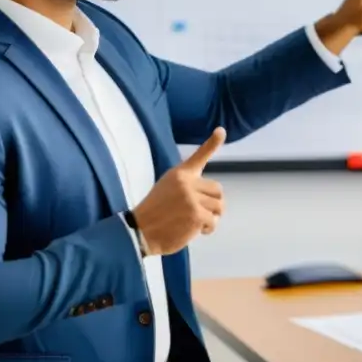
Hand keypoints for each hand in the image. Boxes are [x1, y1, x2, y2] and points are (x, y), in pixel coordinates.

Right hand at [131, 128, 225, 255]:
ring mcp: (192, 199)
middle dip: (213, 204)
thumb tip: (212, 196)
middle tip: (201, 212)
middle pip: (218, 190)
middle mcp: (187, 182)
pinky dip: (208, 229)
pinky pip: (213, 221)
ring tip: (196, 222)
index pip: (199, 156)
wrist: (140, 231)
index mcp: (180, 173)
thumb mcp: (168, 187)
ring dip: (211, 217)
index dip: (212, 143)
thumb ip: (188, 185)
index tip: (221, 130)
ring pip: (218, 207)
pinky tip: (196, 231)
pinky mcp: (196, 215)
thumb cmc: (155, 211)